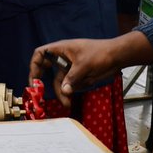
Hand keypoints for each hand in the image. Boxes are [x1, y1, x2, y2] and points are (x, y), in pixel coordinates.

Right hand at [29, 32, 152, 106]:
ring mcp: (70, 67)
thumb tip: (63, 91)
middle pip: (47, 70)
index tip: (34, 80)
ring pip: (60, 82)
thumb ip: (71, 79)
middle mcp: (63, 58)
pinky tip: (81, 90)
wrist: (117, 56)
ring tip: (67, 103)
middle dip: (46, 83)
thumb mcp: (84, 66)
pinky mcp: (78, 75)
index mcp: (61, 49)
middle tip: (39, 94)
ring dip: (63, 92)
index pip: (40, 54)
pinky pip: (70, 85)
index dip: (34, 65)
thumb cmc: (100, 54)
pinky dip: (73, 90)